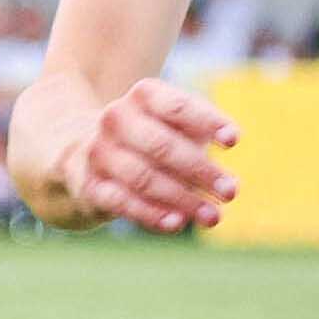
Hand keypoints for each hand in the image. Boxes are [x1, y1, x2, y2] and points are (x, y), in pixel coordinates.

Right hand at [44, 79, 239, 233]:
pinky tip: (177, 223)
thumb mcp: (178, 127)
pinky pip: (121, 201)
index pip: (177, 106)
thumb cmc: (151, 138)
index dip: (207, 122)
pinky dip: (150, 214)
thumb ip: (204, 138)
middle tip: (231, 192)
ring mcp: (99, 151)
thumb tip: (228, 171)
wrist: (85, 154)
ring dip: (182, 198)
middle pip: (162, 145)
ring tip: (213, 217)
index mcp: (143, 95)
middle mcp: (116, 118)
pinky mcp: (89, 184)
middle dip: (200, 170)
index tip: (234, 141)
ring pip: (144, 177)